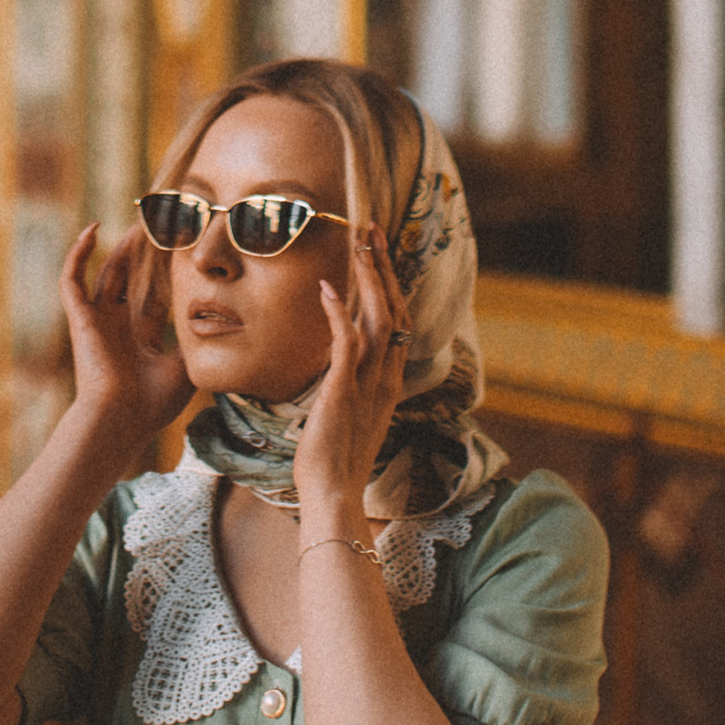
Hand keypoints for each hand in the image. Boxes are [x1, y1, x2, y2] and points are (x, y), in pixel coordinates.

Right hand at [60, 219, 191, 441]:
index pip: (155, 295)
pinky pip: (72, 279)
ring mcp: (98, 320)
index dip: (167, 274)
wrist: (122, 418)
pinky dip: (78, 254)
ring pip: (107, 272)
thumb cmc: (152, 403)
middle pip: (133, 279)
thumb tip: (219, 322)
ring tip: (138, 221)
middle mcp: (118, 326)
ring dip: (120, 247)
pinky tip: (92, 230)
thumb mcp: (185, 367)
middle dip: (146, 255)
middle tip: (163, 227)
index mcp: (140, 339)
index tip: (183, 251)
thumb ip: (195, 342)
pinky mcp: (80, 317)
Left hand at [292, 221, 410, 523]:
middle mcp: (385, 377)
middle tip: (373, 231)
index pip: (396, 321)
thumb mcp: (350, 411)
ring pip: (378, 320)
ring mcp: (368, 384)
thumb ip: (352, 382)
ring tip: (361, 246)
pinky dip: (338, 315)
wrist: (332, 493)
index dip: (390, 284)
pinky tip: (328, 289)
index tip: (380, 253)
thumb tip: (342, 360)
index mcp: (388, 381)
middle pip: (393, 311)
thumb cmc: (334, 457)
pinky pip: (346, 345)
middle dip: (384, 269)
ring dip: (369, 280)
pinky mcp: (344, 391)